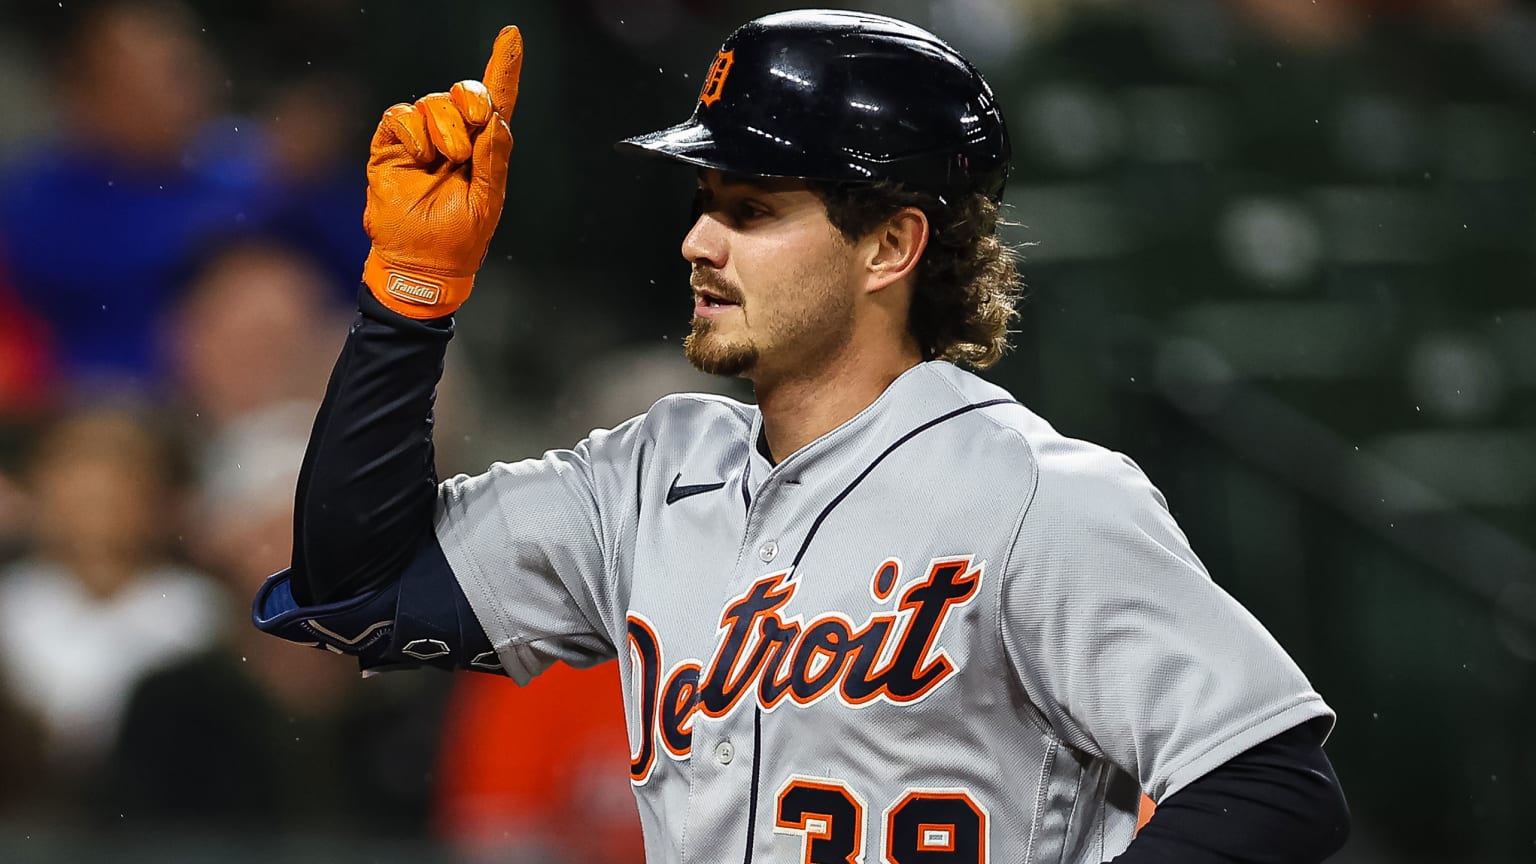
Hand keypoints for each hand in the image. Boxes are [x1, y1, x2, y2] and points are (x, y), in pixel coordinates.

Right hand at [361, 26, 522, 318]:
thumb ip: (493, 160)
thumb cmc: (457, 240)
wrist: (419, 264)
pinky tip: (419, 155)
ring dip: (444, 127)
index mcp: (483, 149)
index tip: (512, 35)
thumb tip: (497, 119)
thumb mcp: (486, 202)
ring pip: (433, 102)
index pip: (496, 100)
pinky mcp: (391, 145)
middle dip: (472, 101)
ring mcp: (421, 139)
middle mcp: (453, 137)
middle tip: (471, 133)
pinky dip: (412, 130)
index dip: (504, 66)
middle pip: (464, 92)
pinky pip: (401, 116)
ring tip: (444, 160)